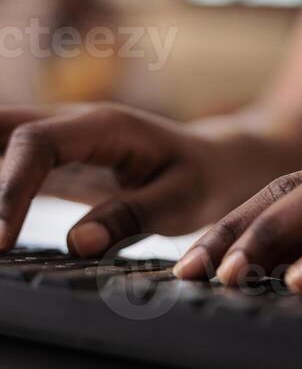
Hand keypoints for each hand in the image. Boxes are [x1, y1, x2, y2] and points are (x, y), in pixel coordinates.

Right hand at [0, 104, 282, 256]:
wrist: (213, 161)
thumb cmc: (201, 177)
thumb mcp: (182, 199)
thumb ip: (132, 217)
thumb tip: (78, 243)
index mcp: (104, 126)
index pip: (36, 143)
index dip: (8, 188)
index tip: (0, 241)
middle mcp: (73, 125)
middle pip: (2, 129)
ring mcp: (60, 141)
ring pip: (0, 142)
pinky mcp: (53, 164)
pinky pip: (8, 166)